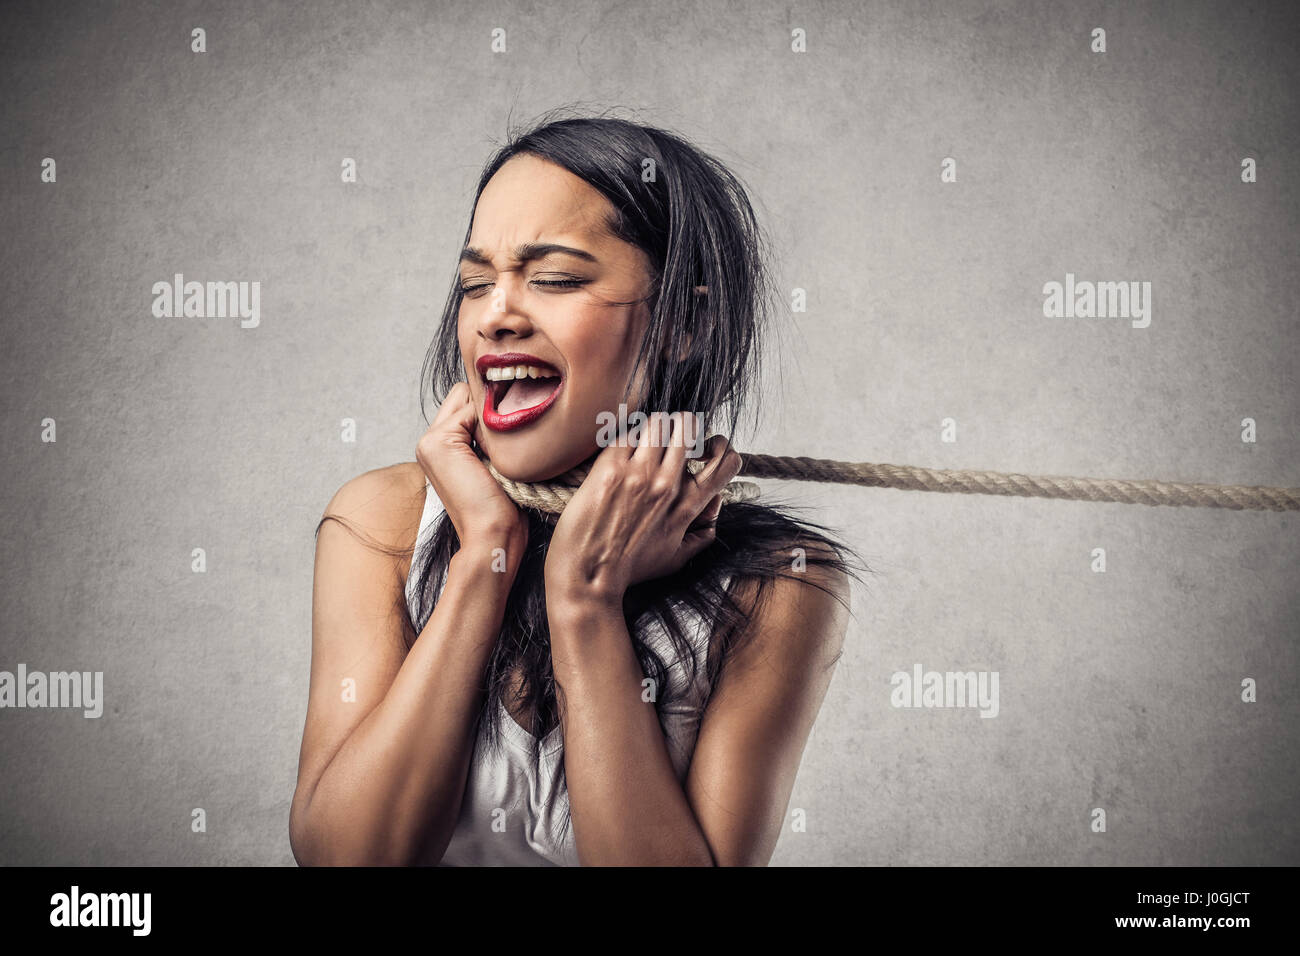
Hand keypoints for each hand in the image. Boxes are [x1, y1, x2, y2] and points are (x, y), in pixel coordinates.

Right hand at [416, 382, 527, 553]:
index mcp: (440, 447)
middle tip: (502, 444)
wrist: (491, 536)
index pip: (465, 401)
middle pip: (464, 392)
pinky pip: (472, 409)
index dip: (490, 412)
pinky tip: (492, 457)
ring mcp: (430, 441)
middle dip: (487, 408)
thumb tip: (505, 401)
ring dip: (490, 417)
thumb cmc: (502, 508)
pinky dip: (490, 427)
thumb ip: (487, 434)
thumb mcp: (493, 463)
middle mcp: (429, 441)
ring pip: (467, 395)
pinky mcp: (438, 442)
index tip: (507, 440)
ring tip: (497, 454)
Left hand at [545, 413, 741, 605]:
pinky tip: (619, 451)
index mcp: (688, 506)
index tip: (702, 450)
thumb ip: (700, 537)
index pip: (727, 461)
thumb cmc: (628, 569)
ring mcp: (639, 473)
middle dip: (682, 425)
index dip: (720, 446)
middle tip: (669, 436)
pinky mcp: (609, 467)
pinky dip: (626, 436)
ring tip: (642, 440)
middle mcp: (668, 485)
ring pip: (658, 421)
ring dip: (652, 426)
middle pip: (689, 425)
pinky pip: (627, 432)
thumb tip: (713, 519)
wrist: (587, 574)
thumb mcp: (675, 559)